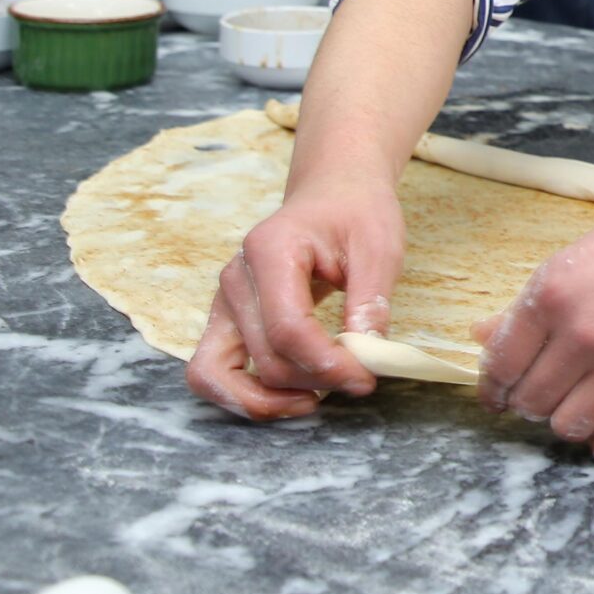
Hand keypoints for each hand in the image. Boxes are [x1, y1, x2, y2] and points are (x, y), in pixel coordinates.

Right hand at [185, 184, 402, 418]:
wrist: (332, 193)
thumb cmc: (356, 214)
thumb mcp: (380, 247)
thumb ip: (372, 302)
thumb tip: (368, 356)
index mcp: (270, 251)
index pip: (289, 329)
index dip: (328, 364)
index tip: (366, 377)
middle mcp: (235, 279)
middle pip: (265, 356)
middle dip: (315, 381)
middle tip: (360, 380)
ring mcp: (222, 301)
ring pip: (220, 374)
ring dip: (269, 400)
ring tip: (318, 399)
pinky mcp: (224, 320)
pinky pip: (213, 371)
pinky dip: (244, 394)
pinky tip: (291, 395)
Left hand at [470, 177, 593, 465]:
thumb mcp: (579, 256)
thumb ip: (530, 303)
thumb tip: (482, 336)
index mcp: (552, 292)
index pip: (501, 363)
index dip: (493, 388)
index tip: (497, 396)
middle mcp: (584, 329)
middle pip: (531, 400)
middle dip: (530, 404)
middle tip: (544, 396)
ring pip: (570, 424)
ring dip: (567, 423)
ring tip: (578, 407)